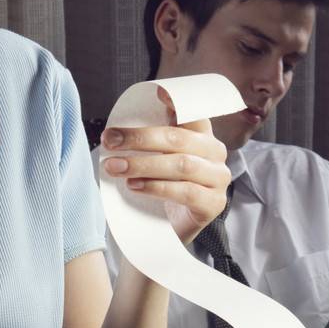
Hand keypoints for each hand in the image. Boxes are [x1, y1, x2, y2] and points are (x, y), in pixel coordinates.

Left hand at [101, 88, 229, 243]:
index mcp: (202, 136)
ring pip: (181, 165)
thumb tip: (118, 128)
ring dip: (143, 164)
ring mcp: (218, 179)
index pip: (193, 113)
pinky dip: (157, 187)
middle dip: (140, 138)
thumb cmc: (157, 191)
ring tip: (115, 167)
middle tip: (110, 140)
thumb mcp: (153, 160)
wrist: (164, 234)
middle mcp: (215, 153)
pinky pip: (186, 191)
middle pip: (178, 139)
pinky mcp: (214, 204)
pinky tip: (135, 186)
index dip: (180, 101)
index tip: (158, 93)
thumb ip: (149, 141)